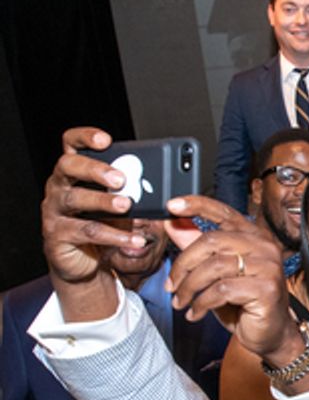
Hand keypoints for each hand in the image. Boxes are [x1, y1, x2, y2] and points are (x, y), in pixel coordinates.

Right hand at [42, 128, 138, 286]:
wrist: (85, 262)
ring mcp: (55, 210)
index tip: (105, 140)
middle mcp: (59, 186)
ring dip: (104, 201)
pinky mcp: (58, 235)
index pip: (71, 144)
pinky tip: (135, 239)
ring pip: (76, 199)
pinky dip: (115, 235)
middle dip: (95, 169)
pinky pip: (88, 232)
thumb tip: (163, 184)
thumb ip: (132, 191)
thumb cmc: (102, 225)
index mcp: (74, 172)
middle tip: (121, 178)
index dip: (84, 137)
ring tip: (127, 205)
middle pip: (69, 166)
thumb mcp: (118, 205)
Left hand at [161, 195, 299, 366]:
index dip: (196, 205)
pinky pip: (221, 290)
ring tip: (181, 302)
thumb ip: (196, 247)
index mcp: (253, 237)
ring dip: (189, 288)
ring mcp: (267, 266)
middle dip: (183, 265)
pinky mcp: (266, 288)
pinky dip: (202, 303)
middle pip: (211, 241)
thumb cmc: (244, 302)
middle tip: (171, 285)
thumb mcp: (214, 273)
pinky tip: (196, 313)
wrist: (270, 333)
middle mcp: (264, 246)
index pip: (223, 213)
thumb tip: (172, 224)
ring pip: (213, 267)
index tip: (172, 206)